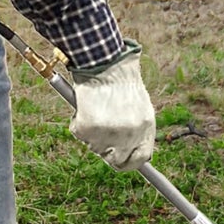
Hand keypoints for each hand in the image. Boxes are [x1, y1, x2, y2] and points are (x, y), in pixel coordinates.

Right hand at [69, 48, 154, 169]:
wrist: (104, 61)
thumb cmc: (121, 80)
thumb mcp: (139, 105)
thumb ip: (136, 129)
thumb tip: (130, 150)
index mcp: (146, 128)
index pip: (140, 158)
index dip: (130, 162)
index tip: (121, 160)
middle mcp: (128, 135)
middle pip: (116, 160)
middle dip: (107, 151)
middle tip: (101, 137)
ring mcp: (107, 134)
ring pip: (94, 145)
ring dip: (92, 132)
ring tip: (96, 107)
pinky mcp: (87, 128)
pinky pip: (78, 131)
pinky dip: (78, 120)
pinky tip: (86, 104)